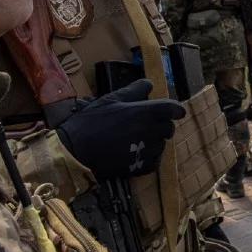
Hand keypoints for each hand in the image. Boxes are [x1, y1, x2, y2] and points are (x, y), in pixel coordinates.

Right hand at [57, 79, 186, 178]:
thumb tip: (149, 84)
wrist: (75, 150)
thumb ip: (134, 91)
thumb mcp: (111, 99)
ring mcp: (146, 150)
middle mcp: (150, 131)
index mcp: (145, 112)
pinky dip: (149, 157)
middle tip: (147, 124)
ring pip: (162, 144)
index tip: (174, 111)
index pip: (173, 109)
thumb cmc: (91, 121)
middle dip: (162, 124)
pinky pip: (154, 161)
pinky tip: (135, 153)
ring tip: (136, 139)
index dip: (175, 109)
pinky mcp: (140, 167)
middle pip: (169, 127)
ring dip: (154, 141)